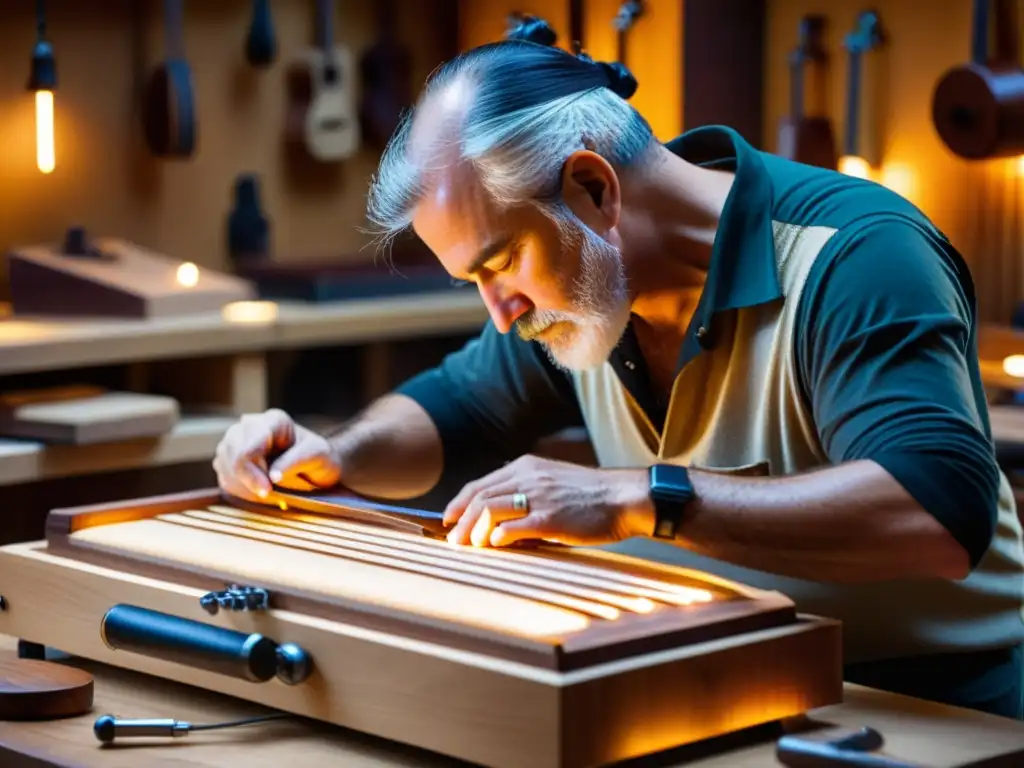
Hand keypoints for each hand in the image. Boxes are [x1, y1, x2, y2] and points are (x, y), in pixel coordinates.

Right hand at [213, 408, 341, 501]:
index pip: (249, 448)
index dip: (252, 474)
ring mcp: (237, 439)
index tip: (266, 491)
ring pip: (223, 463)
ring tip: (266, 492)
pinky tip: (256, 491)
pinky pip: (223, 473)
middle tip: (267, 494)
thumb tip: (273, 476)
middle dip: (246, 480)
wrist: (314, 465)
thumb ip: (297, 461)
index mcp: (274, 421)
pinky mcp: (230, 456)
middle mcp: (251, 425)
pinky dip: (236, 487)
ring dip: (241, 484)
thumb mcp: (318, 456)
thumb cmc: (318, 457)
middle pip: (232, 454)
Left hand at [443, 455, 653, 547]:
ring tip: (469, 546)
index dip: (459, 502)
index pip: (481, 483)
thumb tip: (501, 516)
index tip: (448, 519)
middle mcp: (528, 477)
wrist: (625, 497)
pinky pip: (514, 527)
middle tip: (453, 541)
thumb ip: (527, 491)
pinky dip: (498, 536)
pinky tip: (494, 545)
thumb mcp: (554, 481)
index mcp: (527, 466)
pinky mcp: (550, 518)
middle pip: (480, 497)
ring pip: (490, 510)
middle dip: (460, 521)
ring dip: (474, 531)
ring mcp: (539, 497)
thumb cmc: (593, 495)